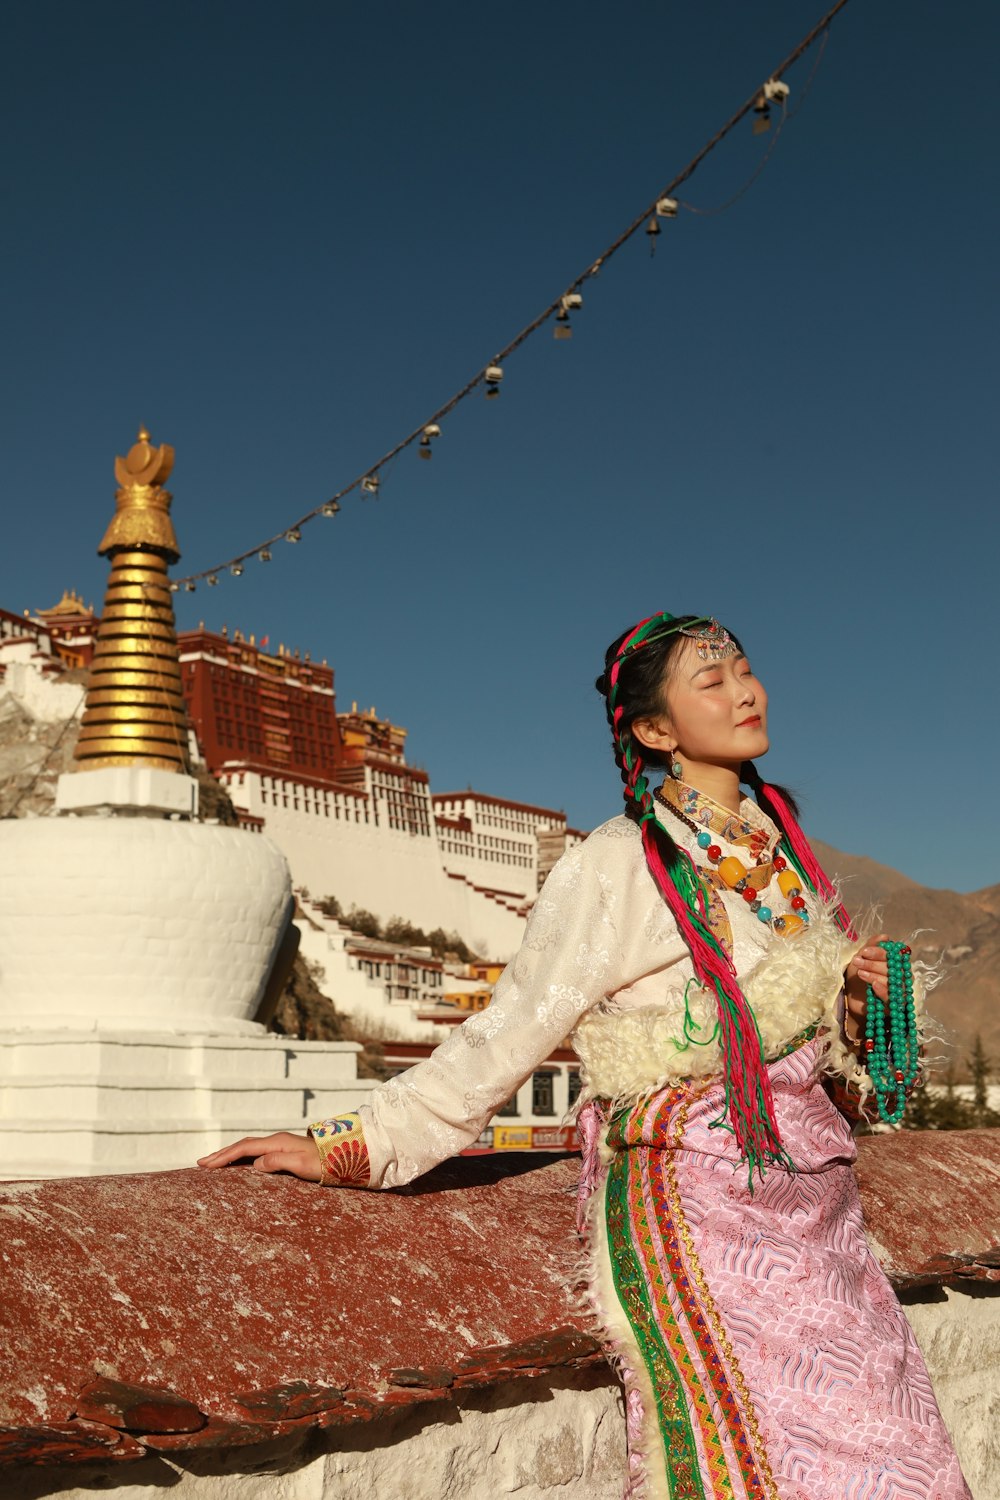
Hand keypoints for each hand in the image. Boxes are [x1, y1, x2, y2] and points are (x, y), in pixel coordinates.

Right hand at [197, 1132, 321, 1181]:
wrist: (343, 1156)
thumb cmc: (324, 1163)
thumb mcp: (302, 1164)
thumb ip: (278, 1161)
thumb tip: (255, 1164)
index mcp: (276, 1142)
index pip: (244, 1148)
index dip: (224, 1156)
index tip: (206, 1165)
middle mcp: (275, 1140)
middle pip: (242, 1145)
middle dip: (221, 1154)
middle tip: (201, 1164)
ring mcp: (279, 1144)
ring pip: (247, 1147)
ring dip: (229, 1154)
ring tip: (213, 1163)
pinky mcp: (283, 1150)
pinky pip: (255, 1152)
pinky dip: (241, 1157)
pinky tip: (237, 1164)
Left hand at [843, 932, 890, 1051]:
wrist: (850, 998)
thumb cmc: (858, 976)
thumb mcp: (862, 959)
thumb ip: (871, 946)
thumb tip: (884, 936)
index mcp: (896, 963)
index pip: (893, 955)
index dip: (879, 952)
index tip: (864, 951)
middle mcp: (902, 976)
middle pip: (893, 968)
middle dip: (873, 964)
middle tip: (857, 961)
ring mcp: (899, 991)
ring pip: (893, 982)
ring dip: (875, 975)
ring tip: (860, 973)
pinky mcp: (895, 1005)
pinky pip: (892, 998)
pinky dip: (883, 990)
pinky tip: (873, 985)